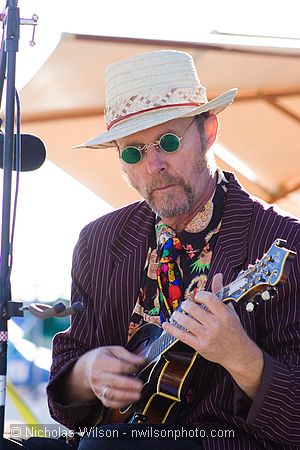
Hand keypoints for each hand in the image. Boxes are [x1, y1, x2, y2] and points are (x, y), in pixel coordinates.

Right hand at [85, 346, 143, 408]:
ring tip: (137, 395)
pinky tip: (131, 399)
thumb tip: (141, 361)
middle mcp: (97, 375)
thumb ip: (128, 356)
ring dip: (126, 396)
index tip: (138, 367)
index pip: (117, 366)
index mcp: (100, 361)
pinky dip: (121, 403)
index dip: (130, 368)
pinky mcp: (100, 397)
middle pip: (114, 381)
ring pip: (111, 394)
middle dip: (129, 384)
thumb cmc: (102, 358)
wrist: (87, 368)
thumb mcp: (114, 350)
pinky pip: (110, 403)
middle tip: (140, 385)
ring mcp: (98, 387)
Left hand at [162, 273, 263, 398]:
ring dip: (177, 315)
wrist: (239, 355)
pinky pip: (182, 336)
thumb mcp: (230, 311)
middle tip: (186, 306)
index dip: (200, 295)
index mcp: (224, 315)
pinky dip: (171, 329)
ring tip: (177, 314)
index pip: (208, 298)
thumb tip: (218, 276)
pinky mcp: (200, 346)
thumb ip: (220, 293)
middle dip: (186, 305)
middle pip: (193, 309)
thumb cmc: (234, 331)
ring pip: (186, 321)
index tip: (198, 298)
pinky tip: (166, 324)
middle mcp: (215, 325)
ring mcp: (207, 336)